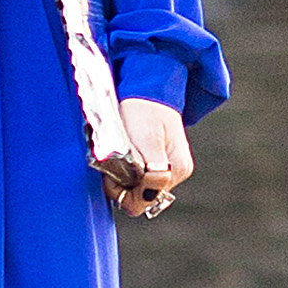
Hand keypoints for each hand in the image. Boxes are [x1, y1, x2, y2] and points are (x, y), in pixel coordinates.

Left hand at [113, 96, 191, 219]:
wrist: (147, 86)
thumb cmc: (144, 110)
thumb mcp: (146, 141)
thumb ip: (151, 173)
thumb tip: (148, 198)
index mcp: (176, 170)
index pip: (144, 201)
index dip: (123, 192)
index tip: (111, 175)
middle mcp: (176, 173)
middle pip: (142, 198)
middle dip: (123, 186)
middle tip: (111, 166)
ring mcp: (169, 167)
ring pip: (138, 188)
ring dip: (123, 178)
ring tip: (117, 156)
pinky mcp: (159, 160)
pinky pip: (139, 177)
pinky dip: (127, 170)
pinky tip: (123, 155)